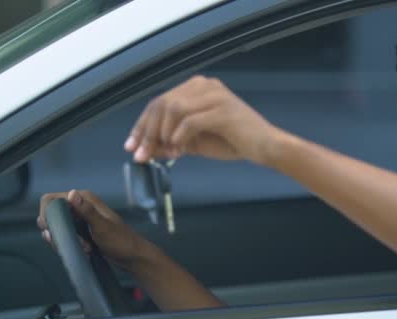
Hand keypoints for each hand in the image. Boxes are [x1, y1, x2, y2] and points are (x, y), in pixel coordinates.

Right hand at [38, 190, 147, 271]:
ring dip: (66, 241)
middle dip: (57, 232)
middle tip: (75, 242)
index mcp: (85, 199)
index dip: (47, 214)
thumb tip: (72, 194)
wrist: (133, 257)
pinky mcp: (81, 232)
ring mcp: (80, 220)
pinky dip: (71, 245)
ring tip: (86, 248)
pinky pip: (65, 237)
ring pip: (57, 228)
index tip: (52, 231)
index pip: (51, 200)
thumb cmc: (121, 241)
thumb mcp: (102, 226)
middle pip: (51, 215)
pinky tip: (86, 251)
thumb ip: (86, 211)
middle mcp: (80, 206)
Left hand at [124, 76, 282, 164]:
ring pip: (173, 108)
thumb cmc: (233, 142)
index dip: (142, 125)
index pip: (160, 102)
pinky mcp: (222, 109)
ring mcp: (214, 95)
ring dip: (163, 134)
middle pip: (162, 103)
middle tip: (141, 154)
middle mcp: (204, 85)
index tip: (132, 146)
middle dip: (147, 131)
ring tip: (167, 153)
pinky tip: (180, 150)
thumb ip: (170, 143)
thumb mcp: (194, 143)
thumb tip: (146, 149)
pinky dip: (179, 137)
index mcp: (197, 88)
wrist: (265, 146)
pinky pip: (190, 121)